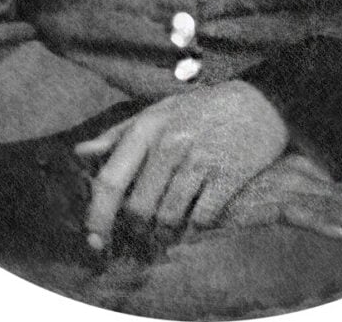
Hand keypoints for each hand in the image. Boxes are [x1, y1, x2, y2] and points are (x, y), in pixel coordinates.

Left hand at [73, 81, 287, 250]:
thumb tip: (80, 153)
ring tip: (168, 231)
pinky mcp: (228, 176)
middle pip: (138, 208)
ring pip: (168, 218)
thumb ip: (118, 134)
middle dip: (136, 232)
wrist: (260, 102)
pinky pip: (201, 220)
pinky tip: (196, 222)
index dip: (98, 216)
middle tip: (141, 239)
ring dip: (165, 234)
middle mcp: (170, 144)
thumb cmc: (201, 110)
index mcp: (147, 127)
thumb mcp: (158, 112)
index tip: (94, 240)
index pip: (110, 180)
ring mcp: (200, 160)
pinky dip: (194, 230)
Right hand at [223, 153, 341, 266]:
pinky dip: (319, 221)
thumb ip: (298, 201)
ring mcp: (283, 188)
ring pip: (333, 208)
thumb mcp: (272, 195)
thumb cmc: (234, 195)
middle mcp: (297, 176)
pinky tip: (339, 232)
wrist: (199, 187)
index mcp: (302, 172)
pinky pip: (298, 212)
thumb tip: (331, 219)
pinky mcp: (265, 203)